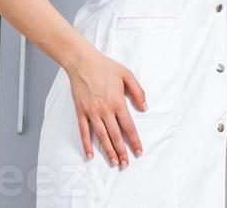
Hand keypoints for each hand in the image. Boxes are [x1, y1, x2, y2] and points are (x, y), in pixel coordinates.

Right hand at [67, 51, 146, 166]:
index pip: (128, 126)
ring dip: (108, 151)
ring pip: (101, 136)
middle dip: (122, 151)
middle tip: (126, 164)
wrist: (83, 62)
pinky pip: (84, 132)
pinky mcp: (81, 112)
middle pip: (115, 135)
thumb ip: (138, 91)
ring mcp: (92, 113)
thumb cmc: (105, 67)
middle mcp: (105, 110)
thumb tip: (144, 107)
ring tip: (113, 162)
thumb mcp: (127, 74)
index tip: (138, 151)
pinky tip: (90, 155)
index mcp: (117, 102)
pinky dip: (86, 144)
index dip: (134, 140)